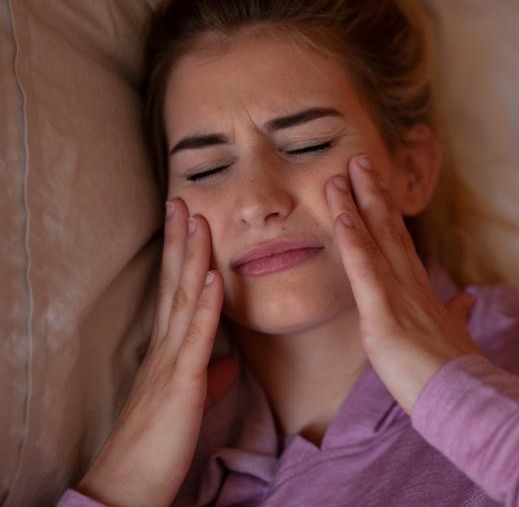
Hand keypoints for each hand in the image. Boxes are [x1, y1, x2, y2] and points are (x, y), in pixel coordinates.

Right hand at [77, 198, 238, 506]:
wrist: (130, 483)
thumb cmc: (159, 442)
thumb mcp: (190, 400)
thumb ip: (210, 376)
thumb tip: (230, 364)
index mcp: (168, 349)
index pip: (176, 291)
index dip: (182, 255)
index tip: (188, 221)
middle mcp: (165, 346)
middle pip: (175, 283)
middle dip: (181, 240)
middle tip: (184, 199)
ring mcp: (170, 361)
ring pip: (185, 299)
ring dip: (193, 258)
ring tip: (198, 219)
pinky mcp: (180, 383)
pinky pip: (196, 337)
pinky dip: (207, 304)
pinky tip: (215, 276)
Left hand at [325, 154, 483, 414]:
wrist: (465, 400)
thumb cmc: (456, 373)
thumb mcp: (454, 336)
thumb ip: (456, 313)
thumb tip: (466, 299)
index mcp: (421, 291)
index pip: (400, 243)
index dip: (386, 212)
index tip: (376, 184)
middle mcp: (410, 285)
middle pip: (389, 230)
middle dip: (372, 193)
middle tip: (357, 158)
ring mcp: (398, 297)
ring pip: (375, 242)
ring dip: (357, 204)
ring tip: (341, 173)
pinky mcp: (384, 317)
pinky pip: (365, 272)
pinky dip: (353, 242)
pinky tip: (342, 216)